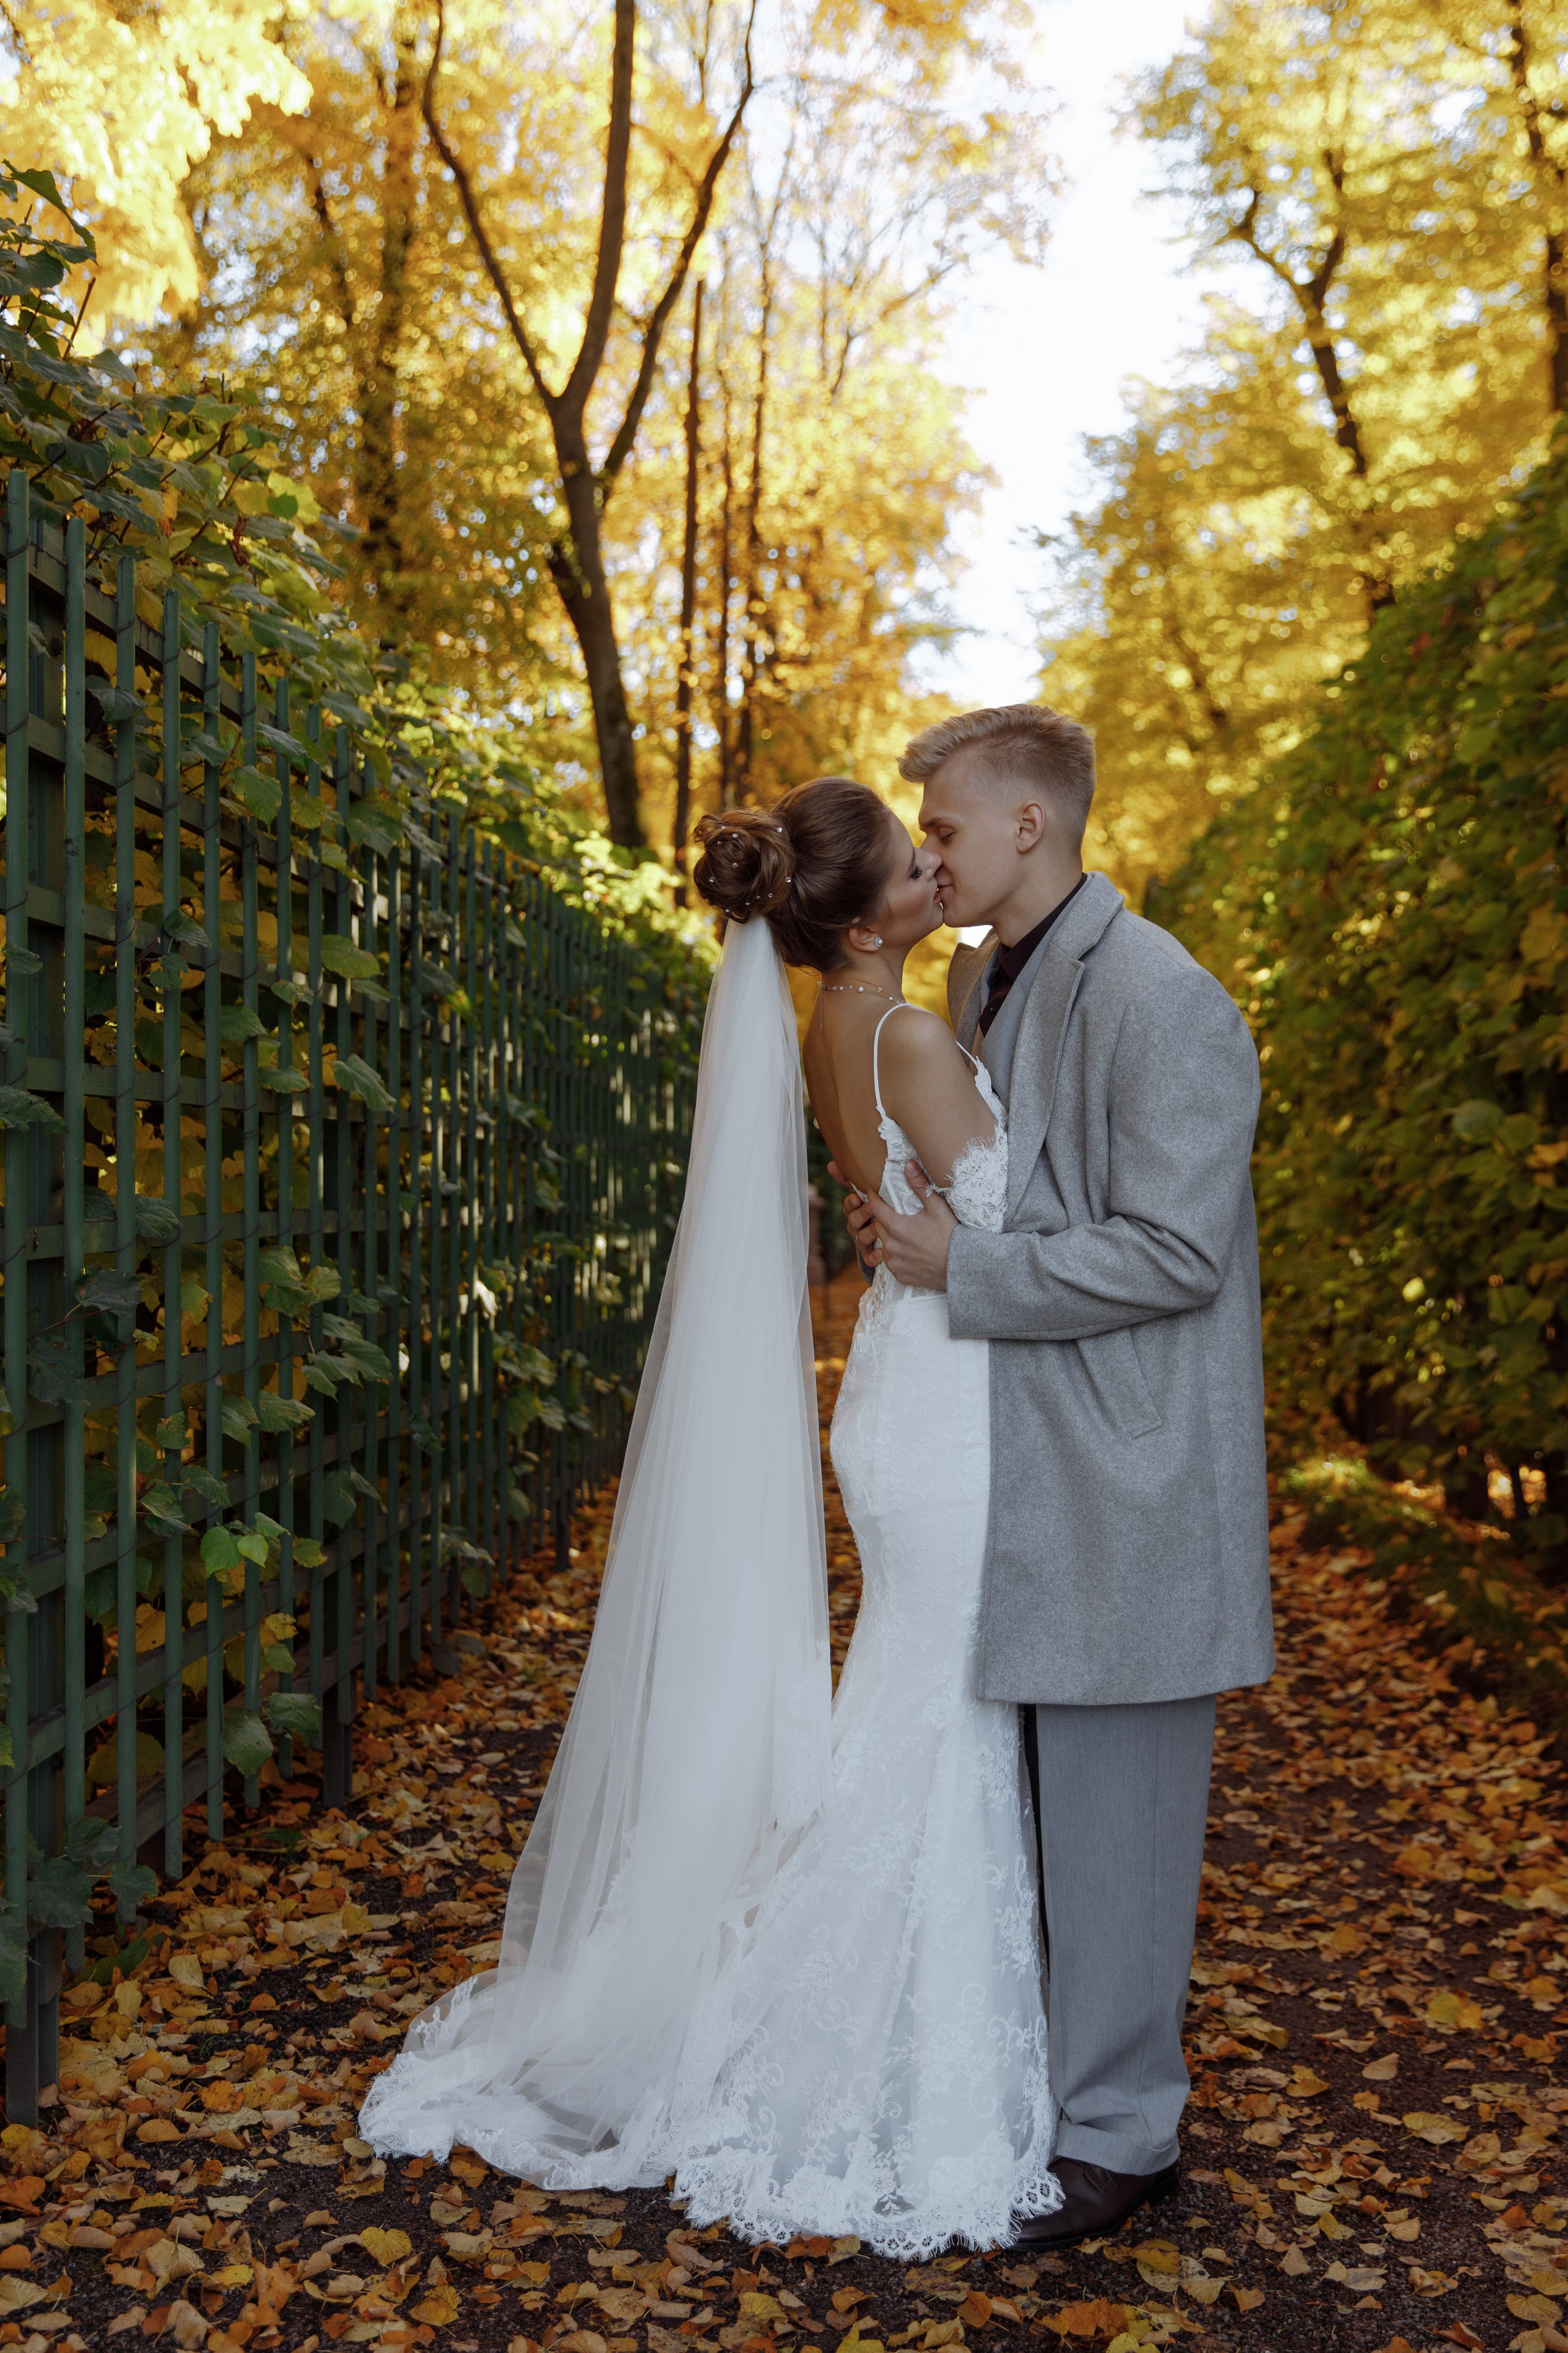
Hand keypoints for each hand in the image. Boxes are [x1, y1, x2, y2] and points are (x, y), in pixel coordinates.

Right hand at [828, 1160, 881, 1262]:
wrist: (894, 1233)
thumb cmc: (878, 1207)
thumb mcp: (868, 1192)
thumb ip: (852, 1178)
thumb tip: (831, 1162)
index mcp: (856, 1209)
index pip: (848, 1205)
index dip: (850, 1202)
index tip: (856, 1197)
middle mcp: (856, 1225)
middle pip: (853, 1221)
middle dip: (862, 1214)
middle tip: (871, 1208)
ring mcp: (862, 1240)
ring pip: (861, 1238)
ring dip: (869, 1233)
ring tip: (879, 1229)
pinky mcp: (869, 1255)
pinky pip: (868, 1258)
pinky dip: (873, 1256)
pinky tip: (880, 1252)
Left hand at [863, 1162, 957, 1290]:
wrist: (962, 1267)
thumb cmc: (951, 1235)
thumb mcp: (938, 1207)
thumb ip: (921, 1186)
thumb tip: (908, 1165)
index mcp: (897, 1227)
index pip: (875, 1208)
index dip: (873, 1198)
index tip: (874, 1193)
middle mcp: (891, 1246)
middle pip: (878, 1226)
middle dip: (882, 1218)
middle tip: (893, 1213)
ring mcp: (895, 1262)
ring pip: (883, 1245)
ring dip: (888, 1238)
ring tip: (902, 1233)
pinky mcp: (900, 1275)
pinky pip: (891, 1262)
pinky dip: (896, 1255)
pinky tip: (908, 1251)